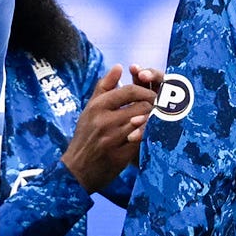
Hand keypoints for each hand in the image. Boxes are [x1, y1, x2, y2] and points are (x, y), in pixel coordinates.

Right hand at [60, 66, 155, 187]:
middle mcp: (104, 121)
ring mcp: (113, 139)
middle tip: (159, 108)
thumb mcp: (90, 109)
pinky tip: (151, 135)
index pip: (129, 91)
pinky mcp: (120, 156)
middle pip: (141, 106)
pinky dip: (148, 136)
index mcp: (97, 106)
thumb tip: (119, 66)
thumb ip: (104, 86)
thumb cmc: (85, 136)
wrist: (76, 169)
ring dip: (153, 120)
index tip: (151, 95)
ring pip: (144, 123)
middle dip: (153, 106)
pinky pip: (142, 141)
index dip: (145, 90)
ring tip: (157, 119)